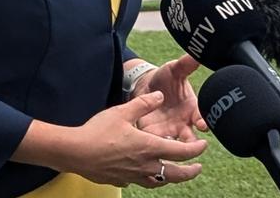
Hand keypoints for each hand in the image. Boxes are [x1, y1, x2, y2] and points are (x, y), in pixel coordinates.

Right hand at [58, 91, 206, 187]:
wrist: (75, 152)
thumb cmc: (98, 131)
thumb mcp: (122, 112)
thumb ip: (143, 104)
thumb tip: (160, 96)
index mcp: (149, 147)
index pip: (182, 152)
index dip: (196, 149)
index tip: (203, 146)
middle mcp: (145, 165)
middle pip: (176, 174)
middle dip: (191, 171)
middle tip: (197, 167)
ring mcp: (133, 176)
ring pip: (159, 182)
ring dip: (170, 177)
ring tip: (172, 172)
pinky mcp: (121, 180)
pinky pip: (139, 182)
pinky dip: (147, 178)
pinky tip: (141, 172)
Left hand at [133, 55, 207, 141]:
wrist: (145, 85)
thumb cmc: (164, 78)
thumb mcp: (174, 69)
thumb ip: (186, 64)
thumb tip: (197, 54)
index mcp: (193, 108)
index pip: (202, 117)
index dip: (204, 121)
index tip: (203, 125)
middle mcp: (184, 122)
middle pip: (191, 137)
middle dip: (192, 142)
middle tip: (190, 144)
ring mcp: (170, 130)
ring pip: (174, 144)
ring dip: (173, 147)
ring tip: (169, 147)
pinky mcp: (154, 134)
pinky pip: (156, 143)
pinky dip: (155, 145)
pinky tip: (151, 146)